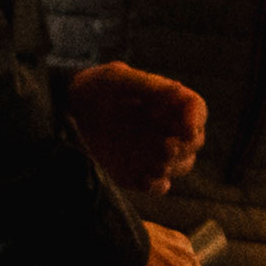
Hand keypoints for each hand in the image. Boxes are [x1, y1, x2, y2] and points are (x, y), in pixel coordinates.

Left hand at [64, 62, 211, 206]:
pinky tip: (146, 181)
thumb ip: (147, 86)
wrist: (69, 112)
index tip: (186, 130)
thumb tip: (177, 92)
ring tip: (156, 163)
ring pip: (182, 165)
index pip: (196, 110)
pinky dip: (158, 186)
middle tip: (166, 147)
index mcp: (167, 101)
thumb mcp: (116, 79)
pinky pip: (160, 186)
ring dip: (174, 166)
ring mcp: (155, 152)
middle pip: (195, 141)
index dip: (196, 120)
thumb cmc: (95, 87)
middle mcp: (167, 127)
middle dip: (185, 147)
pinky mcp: (140, 173)